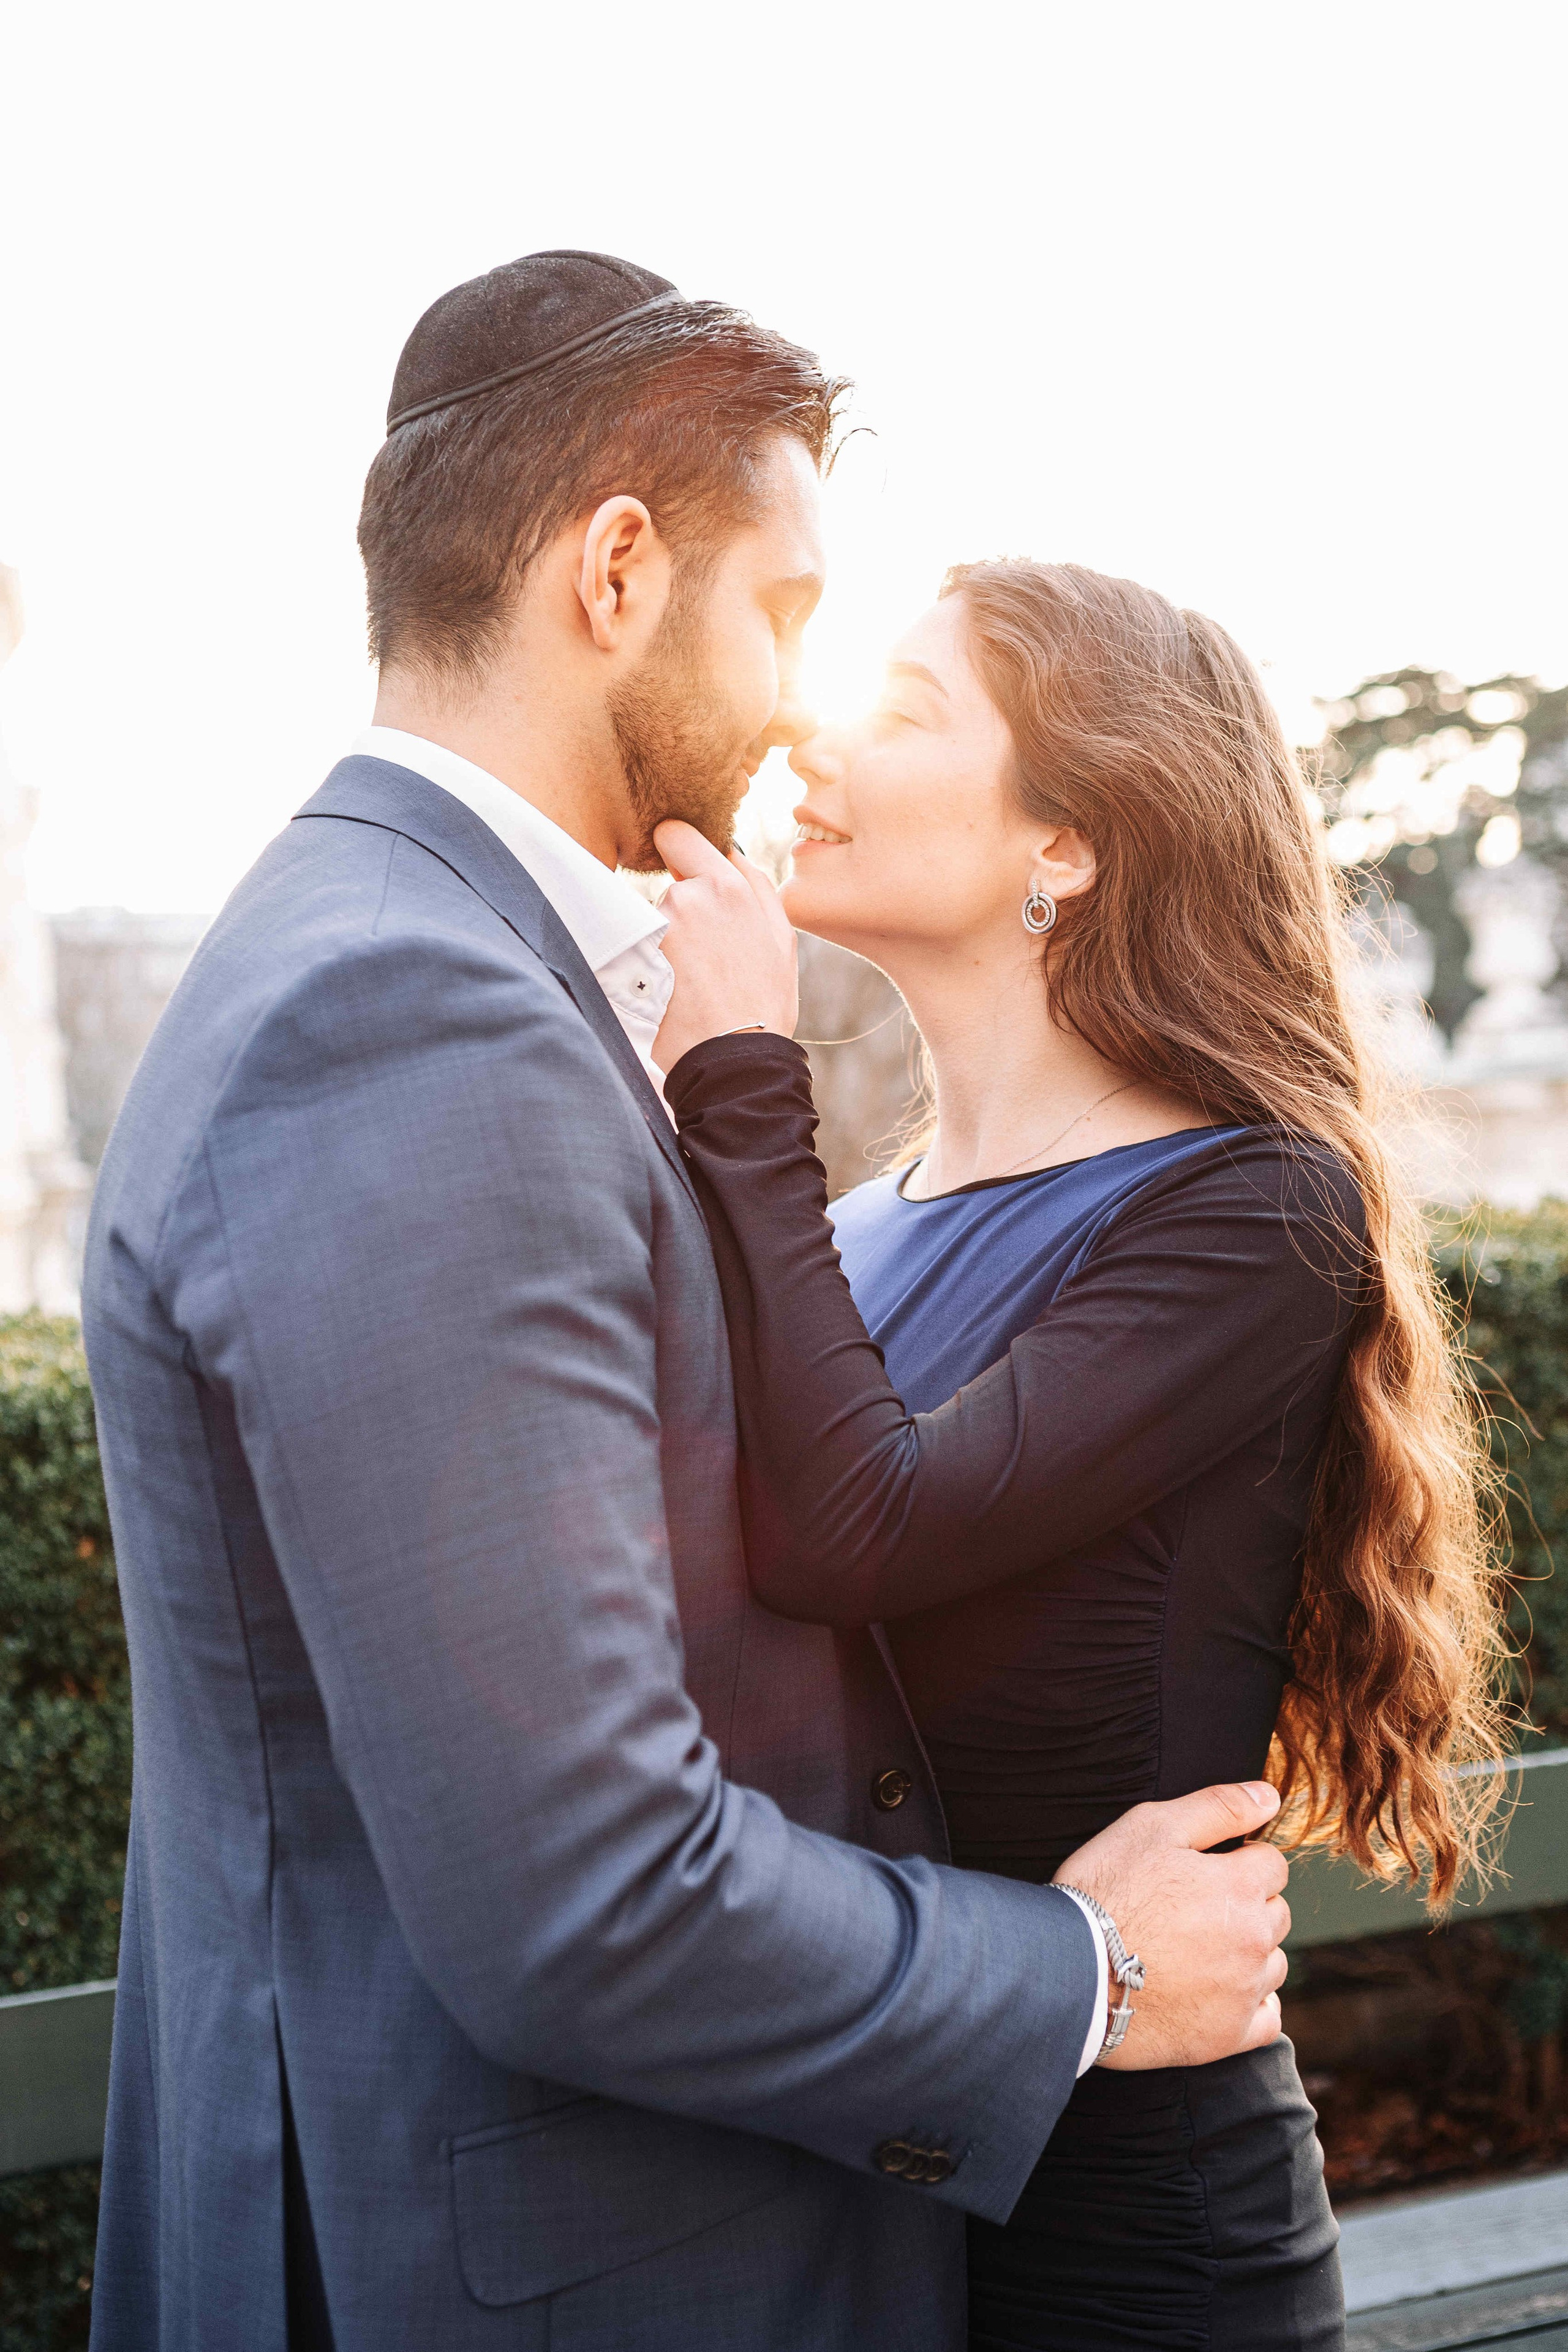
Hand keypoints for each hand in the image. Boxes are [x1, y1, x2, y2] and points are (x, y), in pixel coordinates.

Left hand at [651, 820, 797, 1073]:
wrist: (733, 1057)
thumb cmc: (763, 999)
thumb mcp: (781, 936)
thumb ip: (754, 883)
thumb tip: (728, 849)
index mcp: (726, 885)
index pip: (676, 834)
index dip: (677, 850)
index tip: (681, 868)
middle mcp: (685, 897)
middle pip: (669, 885)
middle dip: (684, 907)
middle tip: (709, 952)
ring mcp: (655, 929)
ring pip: (657, 920)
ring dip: (671, 940)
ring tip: (696, 979)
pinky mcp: (633, 958)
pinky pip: (638, 947)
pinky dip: (652, 963)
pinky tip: (674, 990)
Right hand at [1054, 1780, 1288, 2069]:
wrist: (1069, 1970)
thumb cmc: (1106, 1889)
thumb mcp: (1154, 1826)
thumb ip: (1219, 1807)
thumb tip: (1270, 1796)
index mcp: (1241, 1885)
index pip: (1273, 1864)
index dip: (1239, 1860)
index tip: (1203, 1871)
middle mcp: (1254, 1939)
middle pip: (1276, 1913)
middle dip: (1246, 1905)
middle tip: (1193, 1909)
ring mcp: (1243, 1992)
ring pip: (1272, 1963)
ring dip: (1249, 1953)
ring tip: (1197, 1950)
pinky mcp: (1228, 2036)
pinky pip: (1267, 2018)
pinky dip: (1251, 2004)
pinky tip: (1217, 1993)